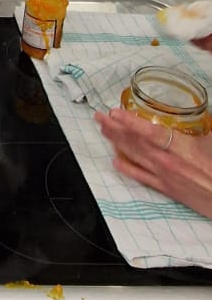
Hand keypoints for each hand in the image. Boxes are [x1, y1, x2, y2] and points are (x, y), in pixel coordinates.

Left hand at [95, 106, 211, 219]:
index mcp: (178, 145)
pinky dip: (127, 168)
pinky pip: (140, 176)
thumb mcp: (210, 139)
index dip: (129, 122)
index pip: (147, 131)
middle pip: (134, 142)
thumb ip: (198, 126)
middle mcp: (166, 160)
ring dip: (116, 142)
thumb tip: (196, 112)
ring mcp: (162, 175)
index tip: (114, 113)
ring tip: (103, 131)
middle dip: (114, 128)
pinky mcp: (164, 188)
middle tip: (99, 117)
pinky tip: (115, 161)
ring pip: (134, 156)